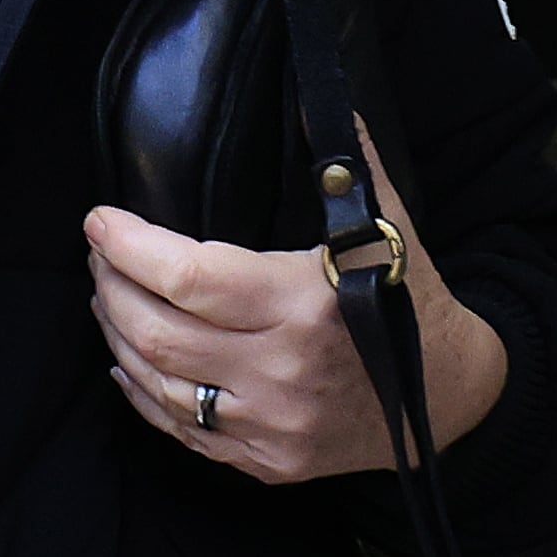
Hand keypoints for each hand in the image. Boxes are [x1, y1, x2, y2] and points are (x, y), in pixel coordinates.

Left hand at [86, 141, 506, 483]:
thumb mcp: (388, 225)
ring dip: (117, 335)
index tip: (99, 220)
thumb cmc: (411, 300)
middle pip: (157, 333)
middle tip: (99, 255)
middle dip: (111, 286)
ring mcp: (273, 425)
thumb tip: (321, 93)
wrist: (457, 399)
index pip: (187, 277)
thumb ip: (348, 162)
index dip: (128, 246)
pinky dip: (143, 393)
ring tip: (106, 296)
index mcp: (302, 306)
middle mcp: (281, 371)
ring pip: (160, 384)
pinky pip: (185, 432)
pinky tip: (127, 361)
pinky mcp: (270, 463)